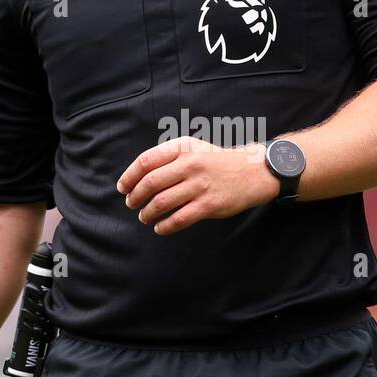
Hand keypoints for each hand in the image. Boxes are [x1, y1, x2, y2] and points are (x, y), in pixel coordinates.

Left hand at [116, 137, 279, 235]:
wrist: (253, 172)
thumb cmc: (218, 161)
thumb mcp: (194, 148)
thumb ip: (169, 158)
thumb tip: (139, 176)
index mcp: (183, 148)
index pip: (146, 161)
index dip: (129, 176)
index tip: (123, 188)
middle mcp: (190, 165)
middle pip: (150, 183)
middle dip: (135, 197)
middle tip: (131, 204)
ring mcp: (200, 185)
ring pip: (161, 202)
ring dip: (147, 213)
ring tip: (144, 217)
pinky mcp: (209, 205)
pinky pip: (179, 219)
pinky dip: (164, 226)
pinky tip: (160, 227)